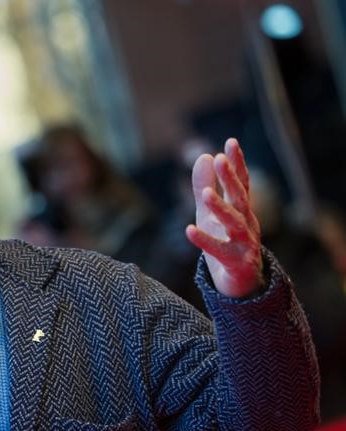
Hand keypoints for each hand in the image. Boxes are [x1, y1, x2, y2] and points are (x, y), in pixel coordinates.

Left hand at [185, 138, 263, 297]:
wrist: (239, 284)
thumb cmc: (225, 243)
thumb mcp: (210, 213)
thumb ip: (205, 186)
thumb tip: (203, 155)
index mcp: (241, 210)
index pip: (242, 183)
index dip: (237, 163)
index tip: (231, 142)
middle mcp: (246, 224)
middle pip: (240, 198)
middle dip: (231, 179)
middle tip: (220, 159)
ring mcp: (244, 244)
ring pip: (234, 224)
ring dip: (221, 208)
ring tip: (207, 195)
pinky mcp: (236, 263)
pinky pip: (220, 251)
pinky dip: (204, 241)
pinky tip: (188, 230)